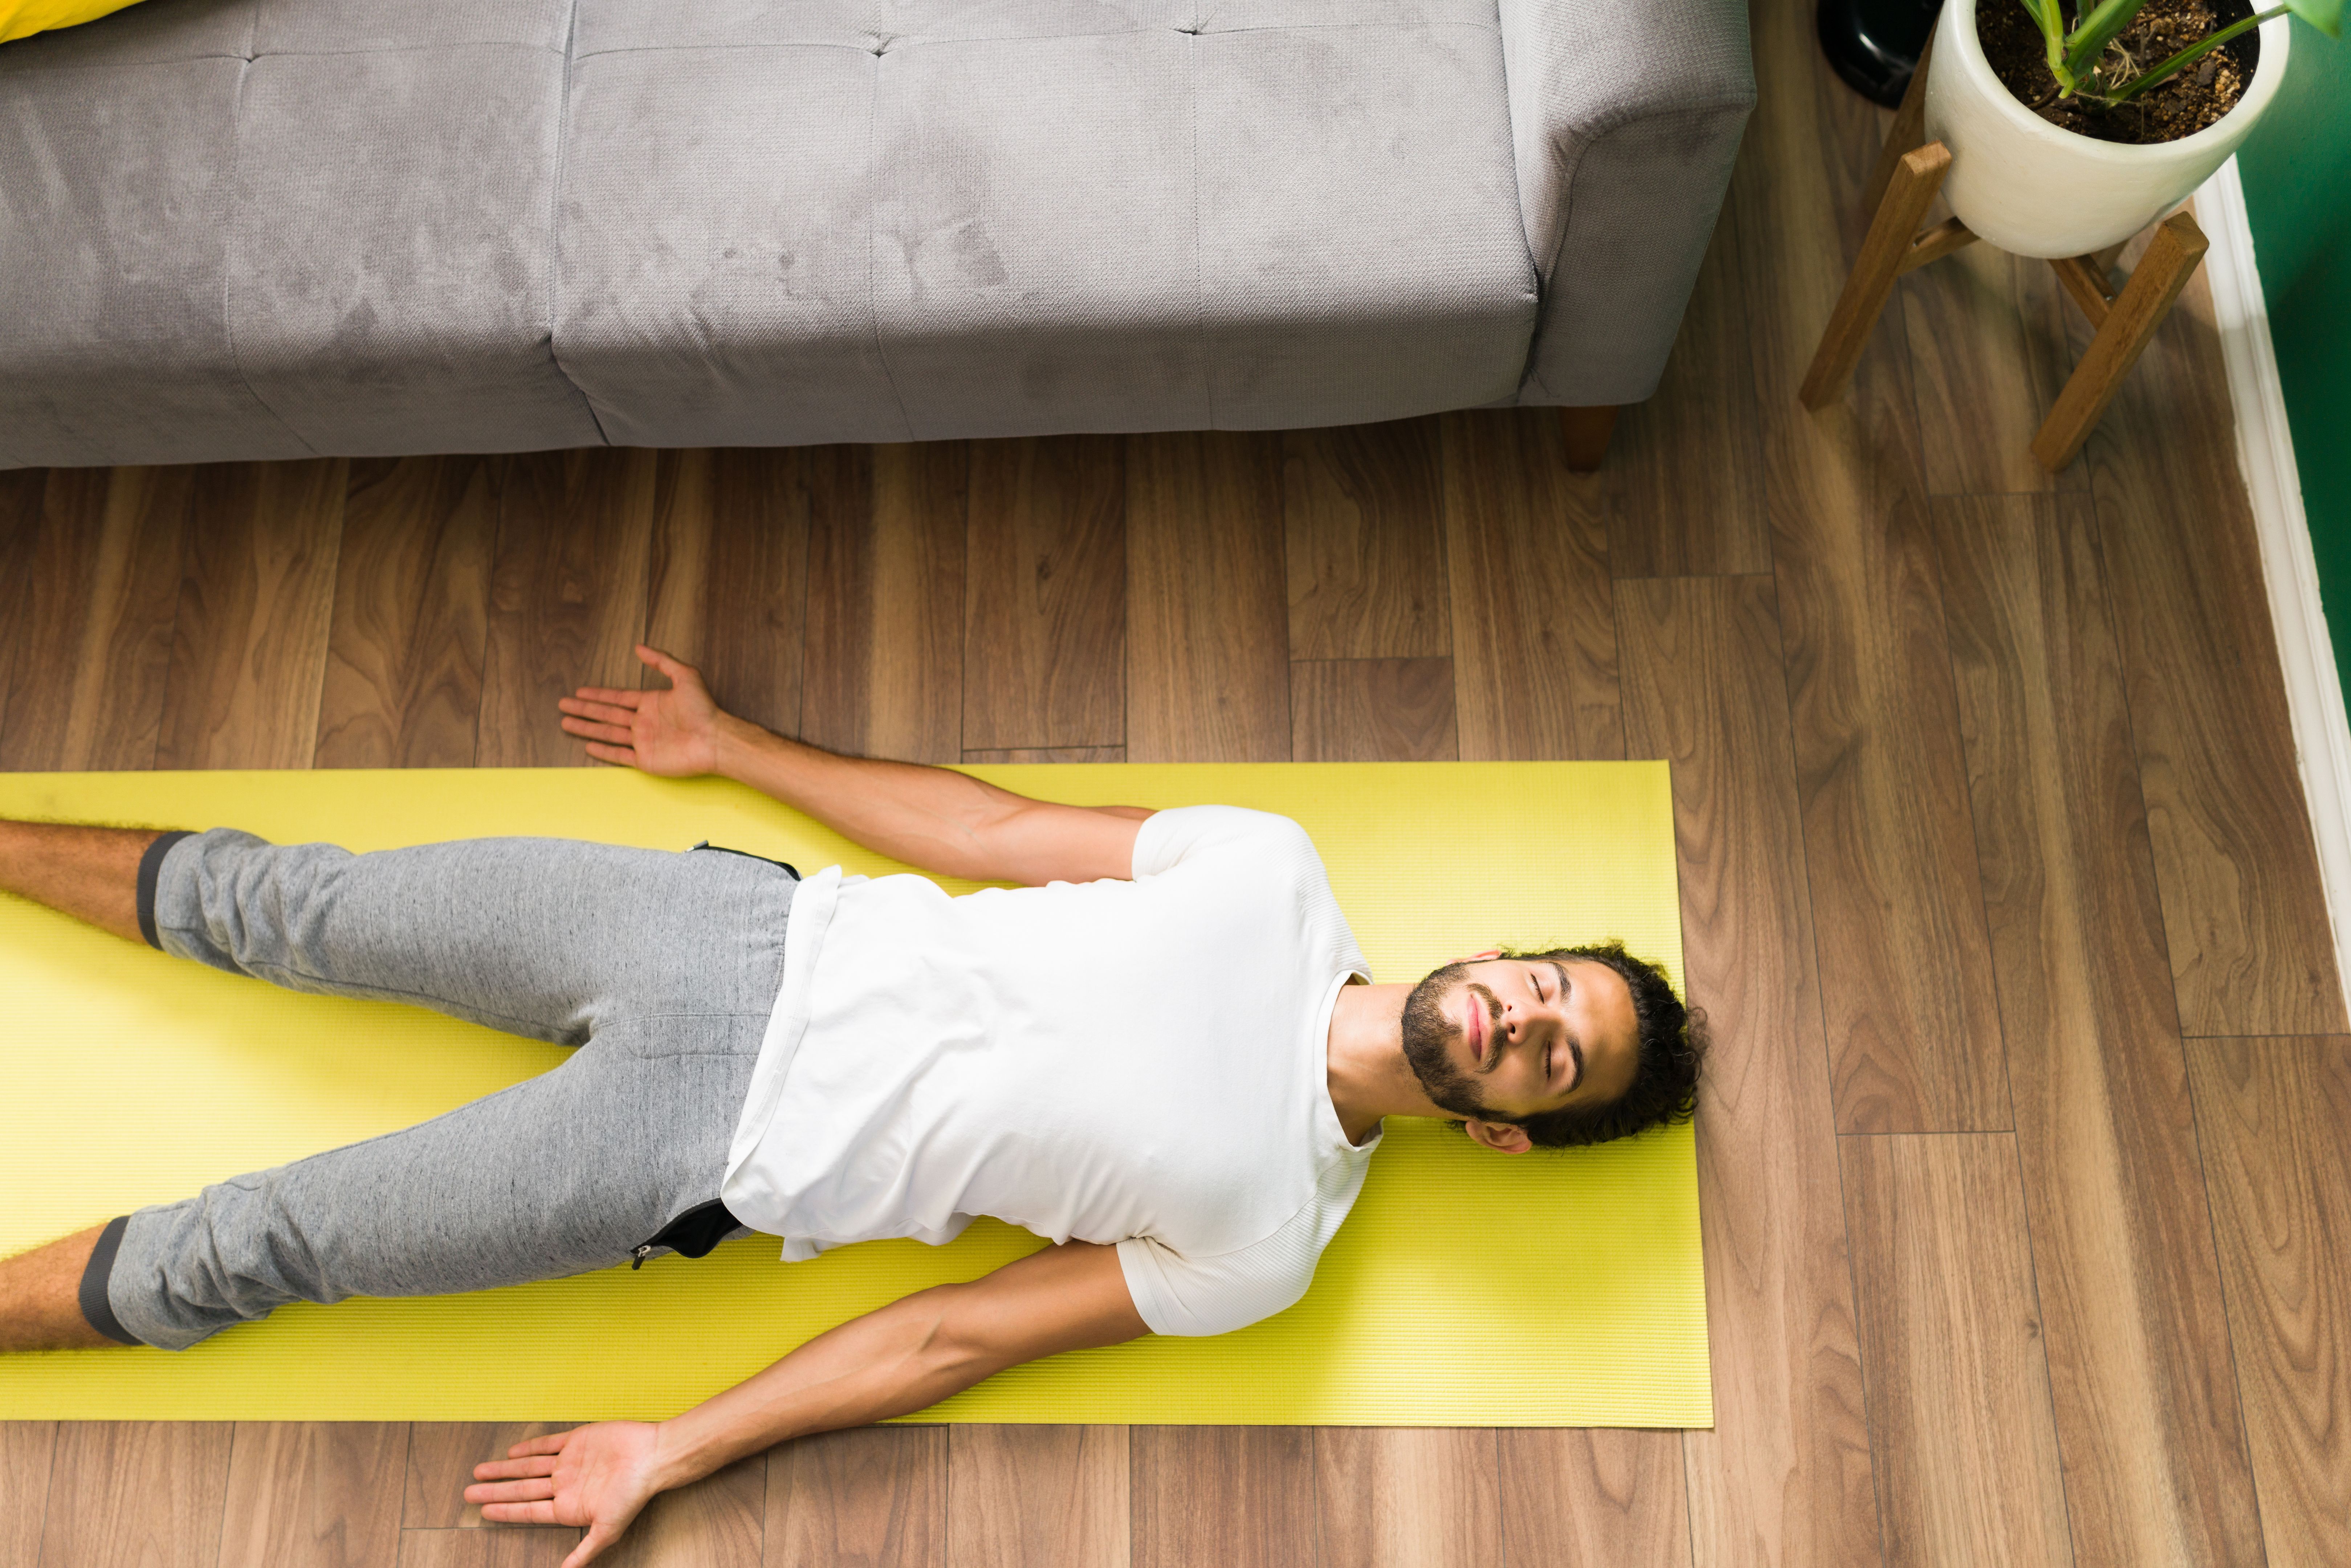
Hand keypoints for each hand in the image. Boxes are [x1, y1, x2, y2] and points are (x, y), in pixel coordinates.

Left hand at [466, 1420, 667, 1567]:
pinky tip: (512, 1452)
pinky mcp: (578, 1440)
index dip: (504, 1512)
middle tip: (468, 1493)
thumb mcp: (607, 1530)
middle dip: (494, 1491)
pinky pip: (548, 1444)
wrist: (653, 1456)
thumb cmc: (633, 1494)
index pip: (528, 1511)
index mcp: (569, 1508)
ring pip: (529, 1467)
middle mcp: (566, 1486)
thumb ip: (583, 1552)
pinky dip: (529, 1447)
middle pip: (522, 1490)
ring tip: (479, 1471)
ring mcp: (570, 1463)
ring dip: (504, 1470)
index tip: (482, 1512)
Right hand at [559, 645, 723, 777]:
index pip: (617, 697)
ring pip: (608, 733)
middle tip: (563, 705)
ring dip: (586, 727)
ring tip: (566, 723)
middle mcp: (645, 721)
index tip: (579, 691)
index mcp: (651, 702)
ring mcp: (644, 741)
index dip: (598, 694)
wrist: (715, 739)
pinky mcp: (646, 760)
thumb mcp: (685, 675)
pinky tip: (588, 745)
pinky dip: (603, 751)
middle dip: (584, 709)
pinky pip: (619, 755)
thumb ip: (661, 660)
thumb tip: (640, 647)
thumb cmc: (704, 709)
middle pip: (607, 714)